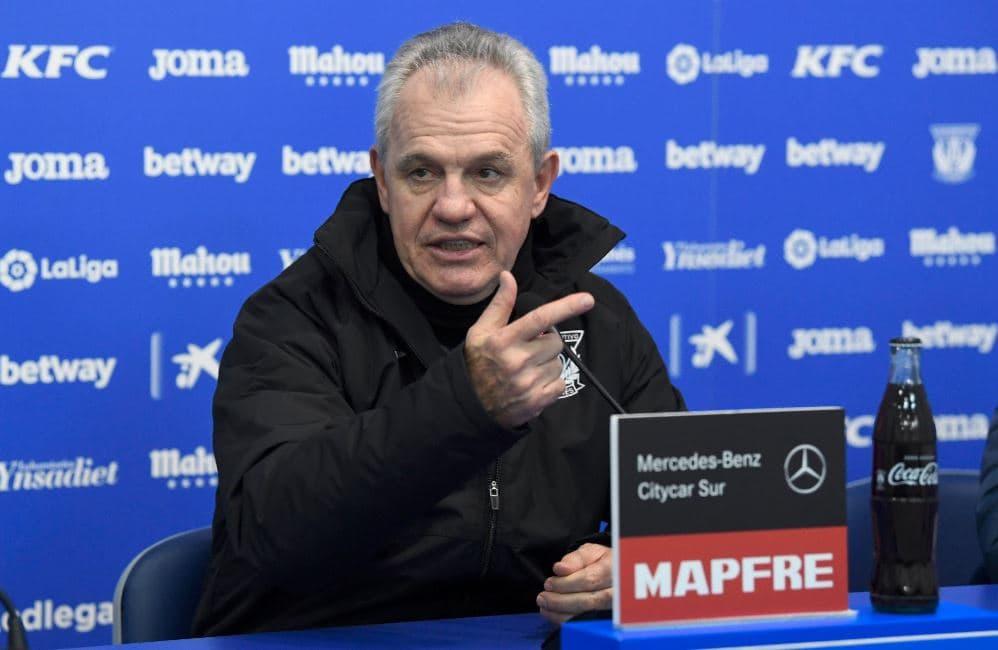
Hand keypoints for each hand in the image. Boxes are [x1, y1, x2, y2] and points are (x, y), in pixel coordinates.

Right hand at [464, 271, 593, 428]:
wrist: (470, 405)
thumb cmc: (477, 363)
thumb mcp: (480, 331)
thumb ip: (500, 304)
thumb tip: (507, 277)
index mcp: (503, 340)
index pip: (540, 318)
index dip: (566, 307)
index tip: (587, 300)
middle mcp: (517, 361)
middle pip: (555, 342)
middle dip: (547, 342)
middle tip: (529, 349)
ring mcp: (528, 383)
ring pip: (558, 363)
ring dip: (547, 363)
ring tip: (527, 369)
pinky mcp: (536, 401)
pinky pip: (560, 384)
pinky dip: (551, 383)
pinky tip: (533, 383)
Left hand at [536, 543, 612, 623]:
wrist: (616, 573)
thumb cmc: (600, 561)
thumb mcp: (589, 552)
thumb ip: (575, 559)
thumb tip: (560, 568)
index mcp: (614, 569)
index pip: (589, 580)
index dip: (566, 584)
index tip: (549, 583)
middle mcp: (618, 591)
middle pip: (589, 601)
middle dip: (561, 601)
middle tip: (542, 597)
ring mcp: (615, 608)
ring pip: (588, 615)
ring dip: (561, 613)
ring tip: (545, 607)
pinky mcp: (607, 619)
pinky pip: (587, 625)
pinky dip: (567, 622)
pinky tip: (554, 615)